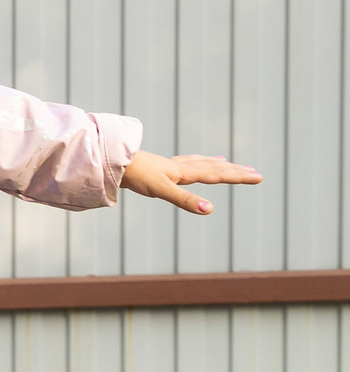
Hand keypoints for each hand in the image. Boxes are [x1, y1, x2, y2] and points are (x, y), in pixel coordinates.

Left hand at [120, 152, 261, 215]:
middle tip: (254, 172)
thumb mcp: (162, 191)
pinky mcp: (159, 167)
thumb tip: (210, 209)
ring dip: (217, 164)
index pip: (218, 174)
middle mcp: (180, 166)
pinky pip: (185, 162)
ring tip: (228, 162)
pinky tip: (193, 163)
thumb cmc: (135, 176)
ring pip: (200, 163)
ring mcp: (170, 165)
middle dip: (234, 171)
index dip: (238, 176)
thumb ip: (186, 200)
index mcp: (184, 172)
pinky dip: (196, 162)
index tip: (259, 177)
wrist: (112, 162)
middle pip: (213, 167)